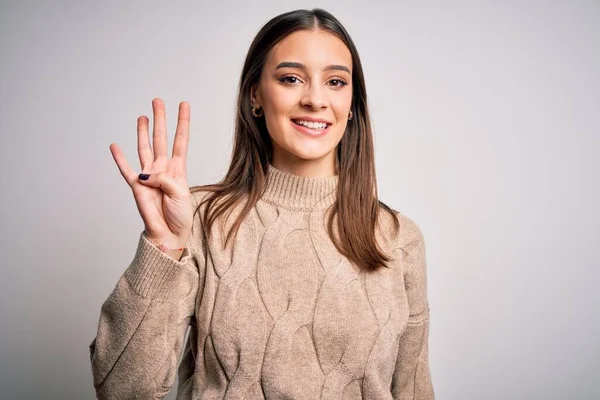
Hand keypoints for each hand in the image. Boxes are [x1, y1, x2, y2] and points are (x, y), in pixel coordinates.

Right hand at [109, 98, 192, 245]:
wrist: (168, 232)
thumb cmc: (179, 215)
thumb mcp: (180, 194)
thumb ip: (166, 180)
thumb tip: (147, 174)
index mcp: (178, 169)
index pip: (180, 140)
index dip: (183, 122)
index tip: (184, 105)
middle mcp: (162, 168)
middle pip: (161, 138)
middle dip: (160, 120)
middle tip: (157, 101)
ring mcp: (149, 176)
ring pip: (144, 148)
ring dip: (143, 132)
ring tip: (143, 117)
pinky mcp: (136, 186)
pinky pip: (126, 170)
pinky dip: (120, 158)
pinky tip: (114, 146)